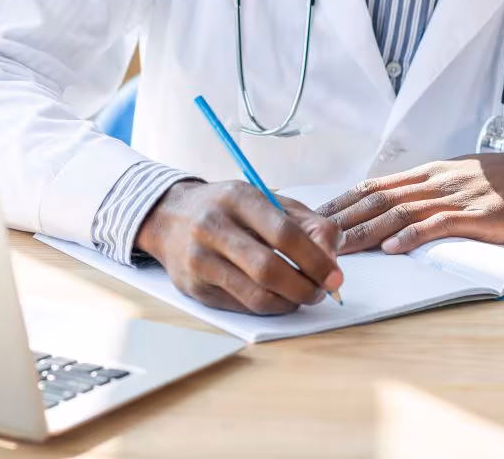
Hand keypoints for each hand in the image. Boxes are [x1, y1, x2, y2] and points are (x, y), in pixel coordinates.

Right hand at [136, 180, 343, 314]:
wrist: (168, 217)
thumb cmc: (227, 209)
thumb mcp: (266, 201)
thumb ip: (306, 223)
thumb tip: (332, 256)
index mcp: (238, 197)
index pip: (284, 233)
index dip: (316, 259)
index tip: (335, 275)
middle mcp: (213, 226)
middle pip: (269, 269)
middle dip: (305, 287)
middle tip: (321, 292)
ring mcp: (199, 259)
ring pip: (255, 295)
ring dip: (289, 302)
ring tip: (302, 296)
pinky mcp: (193, 287)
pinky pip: (241, 306)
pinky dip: (268, 307)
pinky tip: (278, 298)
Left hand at [317, 148, 503, 253]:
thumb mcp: (466, 178)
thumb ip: (434, 190)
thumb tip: (402, 206)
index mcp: (432, 173)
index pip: (376, 185)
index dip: (343, 201)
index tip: (315, 216)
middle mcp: (438, 180)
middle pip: (379, 198)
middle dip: (343, 218)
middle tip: (311, 236)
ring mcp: (458, 196)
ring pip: (401, 211)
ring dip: (366, 230)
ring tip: (339, 247)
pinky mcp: (480, 213)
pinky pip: (440, 224)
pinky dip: (414, 236)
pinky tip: (394, 247)